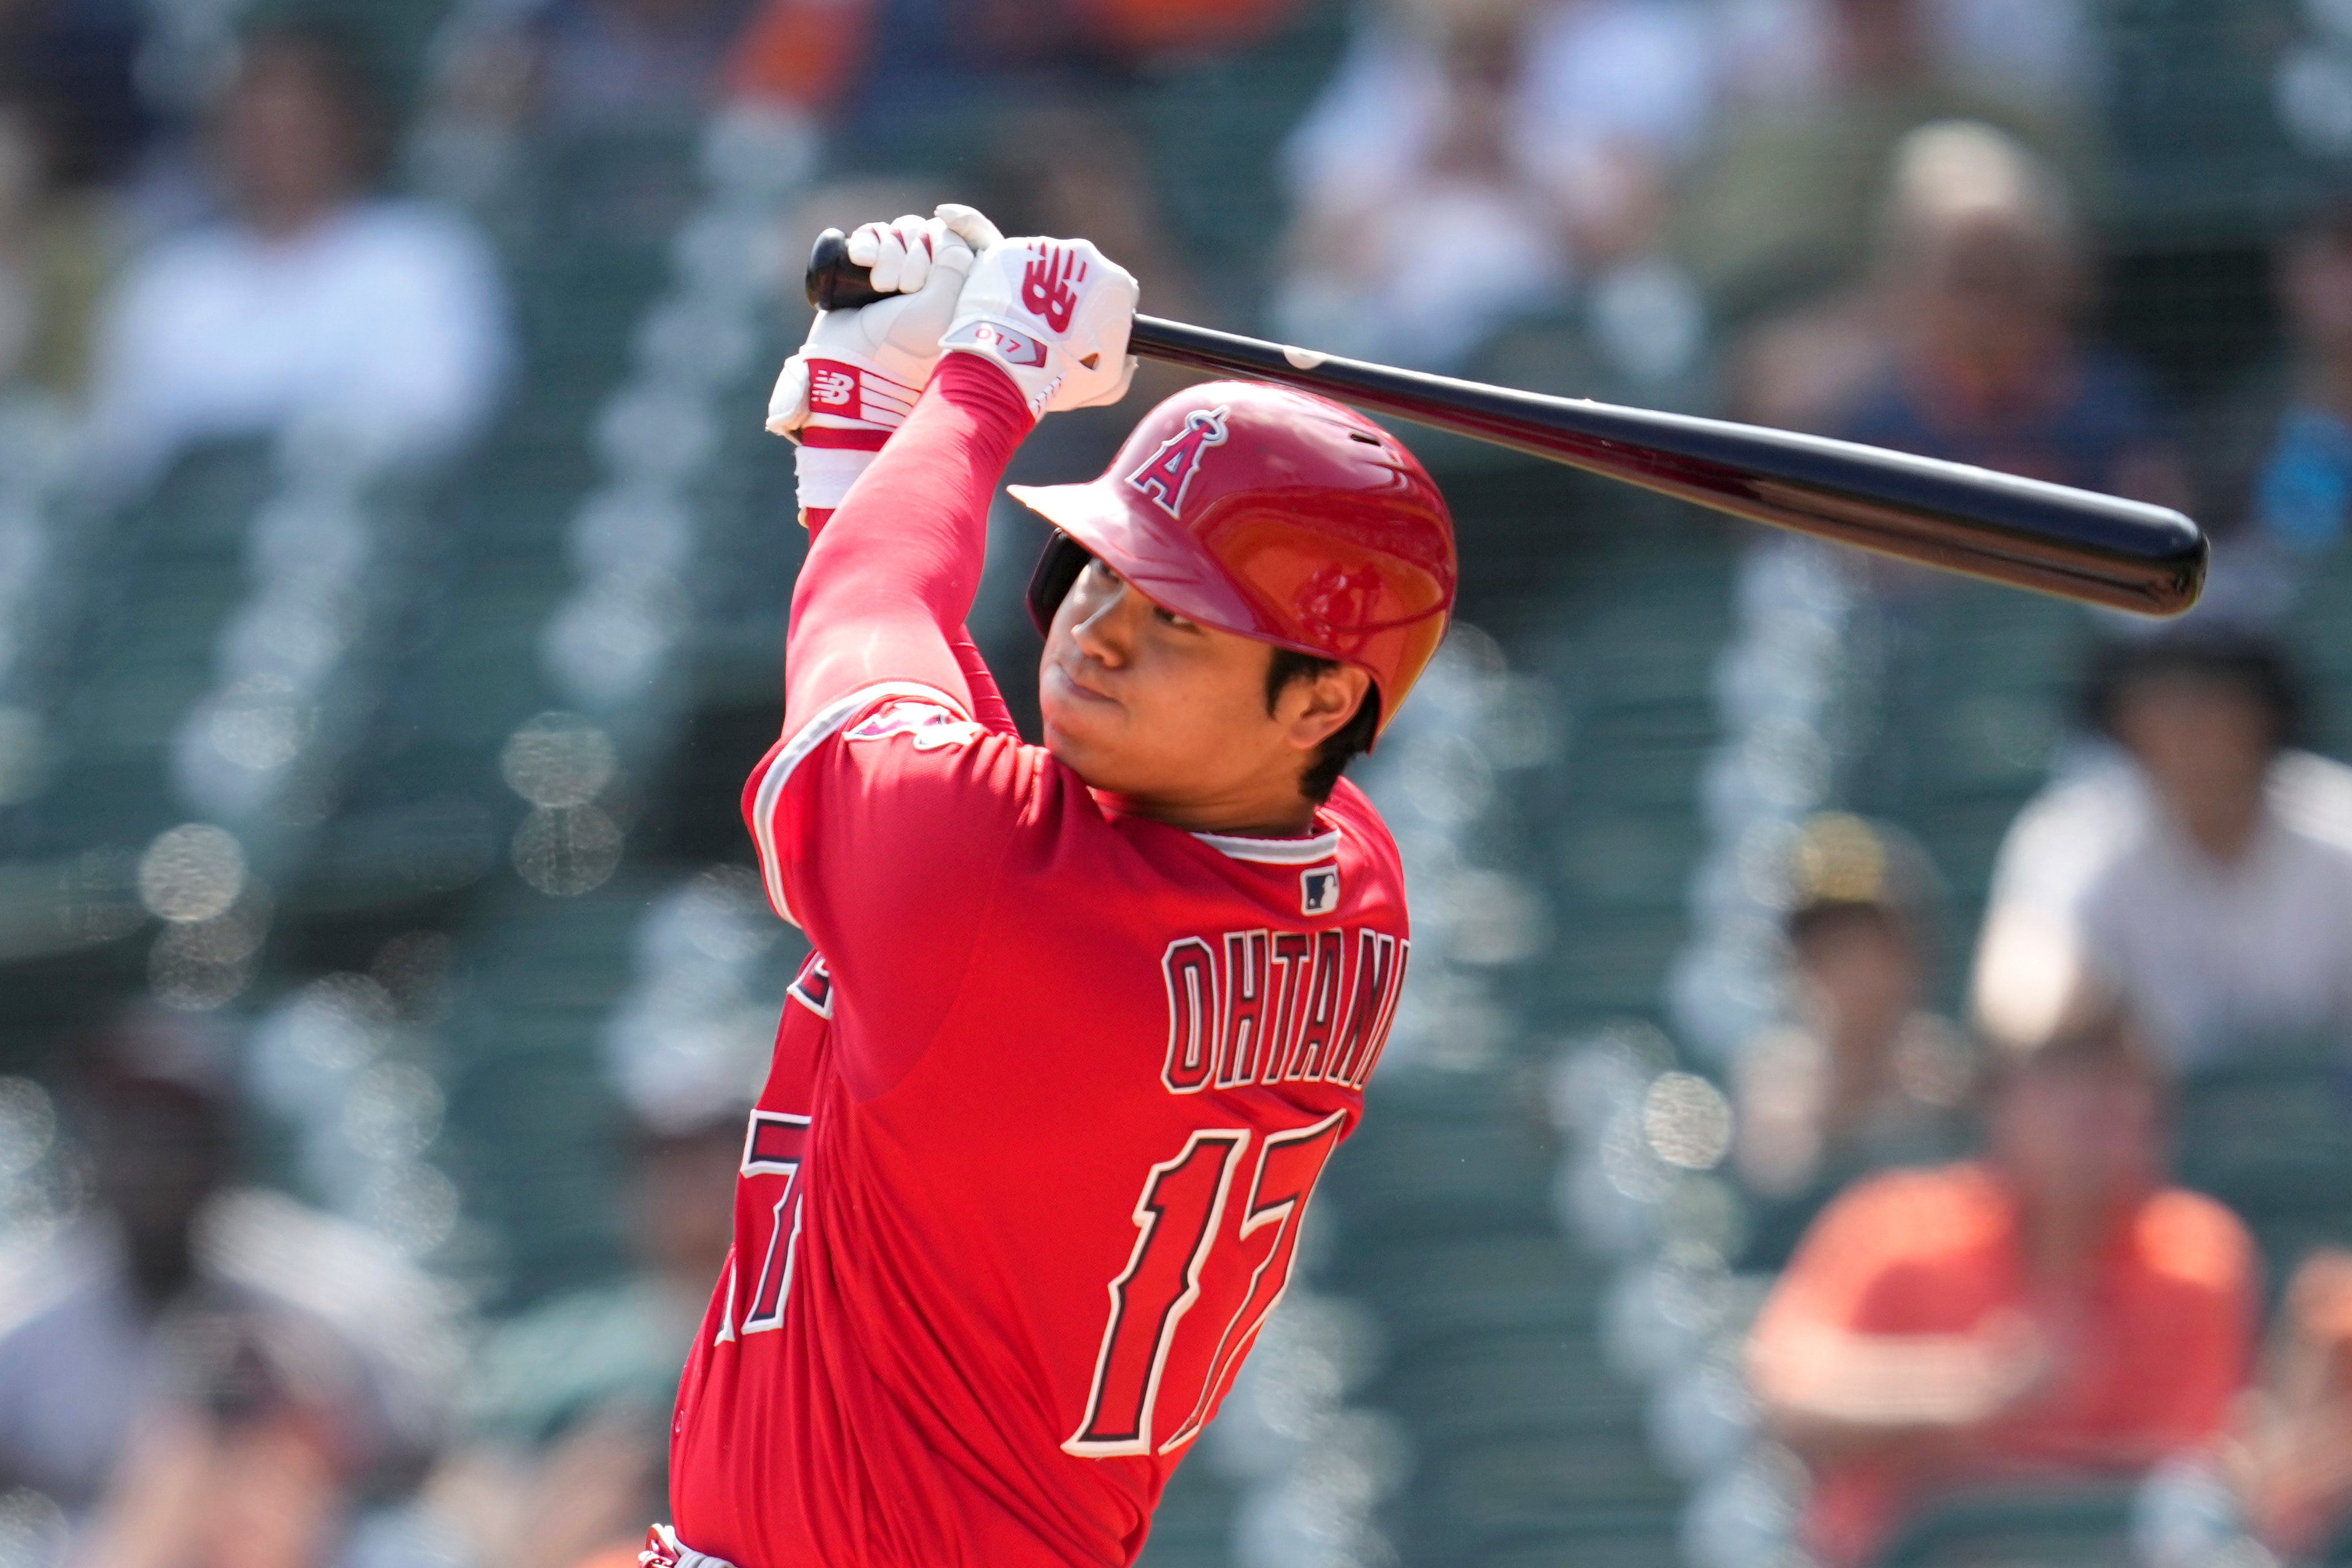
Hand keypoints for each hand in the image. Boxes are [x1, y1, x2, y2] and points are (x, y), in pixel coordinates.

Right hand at [764, 208, 993, 437]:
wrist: (853, 366)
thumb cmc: (904, 345)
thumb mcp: (942, 306)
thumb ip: (955, 260)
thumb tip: (946, 228)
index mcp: (962, 289)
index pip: (965, 238)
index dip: (954, 232)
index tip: (939, 240)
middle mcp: (935, 279)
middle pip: (930, 230)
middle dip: (915, 253)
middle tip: (906, 290)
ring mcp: (902, 273)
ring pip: (901, 230)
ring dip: (889, 252)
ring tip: (881, 287)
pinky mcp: (870, 270)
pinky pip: (872, 234)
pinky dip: (867, 243)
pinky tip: (862, 261)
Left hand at [938, 218, 1136, 418]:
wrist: (1005, 366)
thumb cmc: (1062, 375)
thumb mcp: (1109, 383)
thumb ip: (1126, 366)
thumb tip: (1127, 357)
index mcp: (1114, 280)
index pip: (1119, 291)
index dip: (1107, 314)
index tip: (1091, 332)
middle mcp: (1081, 255)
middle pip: (1082, 275)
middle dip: (1073, 298)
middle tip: (1056, 331)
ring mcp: (1042, 250)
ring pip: (1047, 269)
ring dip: (1042, 289)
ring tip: (1026, 324)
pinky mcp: (1005, 252)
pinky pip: (1014, 267)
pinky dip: (1012, 286)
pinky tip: (1005, 313)